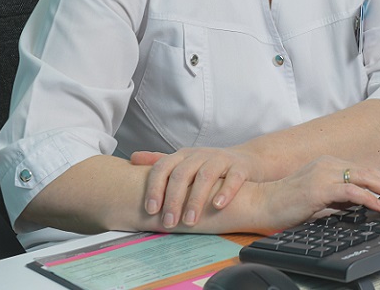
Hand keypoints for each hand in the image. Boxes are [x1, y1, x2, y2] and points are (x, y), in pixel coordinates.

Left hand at [131, 146, 261, 227]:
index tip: (150, 210)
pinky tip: (218, 206)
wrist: (247, 160)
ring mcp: (221, 159)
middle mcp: (200, 155)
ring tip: (191, 222)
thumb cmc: (210, 167)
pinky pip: (233, 178)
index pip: (163, 167)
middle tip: (169, 223)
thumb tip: (132, 159)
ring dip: (196, 200)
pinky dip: (225, 191)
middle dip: (173, 200)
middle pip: (182, 174)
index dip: (155, 188)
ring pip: (206, 176)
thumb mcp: (184, 163)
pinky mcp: (240, 167)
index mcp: (183, 156)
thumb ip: (161, 162)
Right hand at [257, 156, 379, 231]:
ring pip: (364, 178)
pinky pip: (350, 191)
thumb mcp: (322, 199)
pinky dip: (368, 197)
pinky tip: (379, 205)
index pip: (365, 171)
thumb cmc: (289, 203)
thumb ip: (341, 198)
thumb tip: (364, 203)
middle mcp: (329, 164)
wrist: (262, 203)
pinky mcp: (319, 187)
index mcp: (330, 164)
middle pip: (369, 172)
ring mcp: (324, 173)